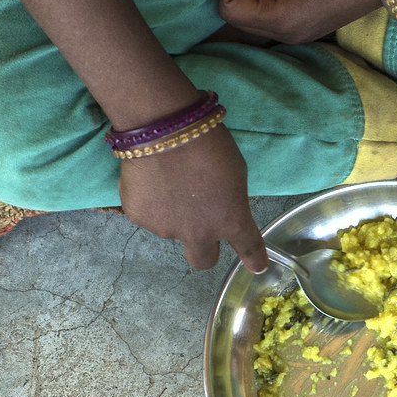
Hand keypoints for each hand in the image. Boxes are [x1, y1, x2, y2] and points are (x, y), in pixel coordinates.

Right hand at [116, 125, 269, 271]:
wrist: (165, 131)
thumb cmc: (210, 144)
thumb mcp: (235, 173)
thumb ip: (229, 199)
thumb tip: (216, 208)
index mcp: (231, 221)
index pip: (249, 248)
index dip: (254, 259)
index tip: (257, 266)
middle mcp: (199, 234)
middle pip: (203, 260)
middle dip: (205, 250)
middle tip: (200, 226)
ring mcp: (165, 229)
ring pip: (172, 228)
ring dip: (173, 213)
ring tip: (169, 180)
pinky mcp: (138, 217)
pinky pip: (147, 212)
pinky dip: (149, 200)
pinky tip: (150, 176)